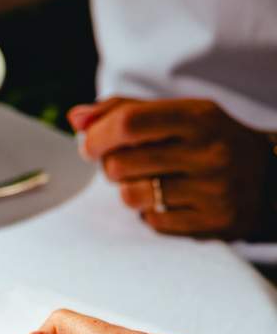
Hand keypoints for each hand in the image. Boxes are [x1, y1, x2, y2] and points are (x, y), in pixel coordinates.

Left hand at [70, 97, 274, 238]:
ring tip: (153, 182)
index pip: (128, 124)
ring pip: (130, 197)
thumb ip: (124, 110)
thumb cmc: (209, 140)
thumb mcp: (179, 114)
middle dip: (111, 166)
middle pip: (119, 164)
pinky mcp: (214, 223)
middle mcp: (210, 152)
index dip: (97, 136)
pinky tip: (173, 201)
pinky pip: (152, 222)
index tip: (89, 145)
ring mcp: (215, 190)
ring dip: (130, 191)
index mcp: (199, 118)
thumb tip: (76, 117)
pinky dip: (152, 213)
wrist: (271, 177)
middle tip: (126, 164)